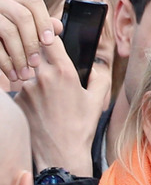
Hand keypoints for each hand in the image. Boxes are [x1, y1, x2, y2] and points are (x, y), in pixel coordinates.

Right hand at [0, 0, 61, 80]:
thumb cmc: (11, 36)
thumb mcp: (26, 29)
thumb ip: (41, 26)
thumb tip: (58, 27)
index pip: (34, 2)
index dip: (44, 22)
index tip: (49, 43)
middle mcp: (0, 0)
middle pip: (22, 16)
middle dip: (32, 42)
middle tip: (36, 64)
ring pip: (8, 31)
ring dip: (18, 56)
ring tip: (25, 74)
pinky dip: (5, 62)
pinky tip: (12, 74)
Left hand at [13, 36, 110, 176]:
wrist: (60, 152)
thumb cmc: (80, 127)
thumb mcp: (97, 101)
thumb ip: (99, 78)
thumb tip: (92, 68)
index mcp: (64, 73)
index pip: (50, 38)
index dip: (50, 32)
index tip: (51, 32)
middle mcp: (42, 77)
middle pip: (35, 50)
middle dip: (40, 51)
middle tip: (50, 60)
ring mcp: (26, 88)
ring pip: (28, 69)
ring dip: (35, 73)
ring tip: (50, 92)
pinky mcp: (17, 99)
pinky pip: (22, 87)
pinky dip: (30, 91)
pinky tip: (42, 105)